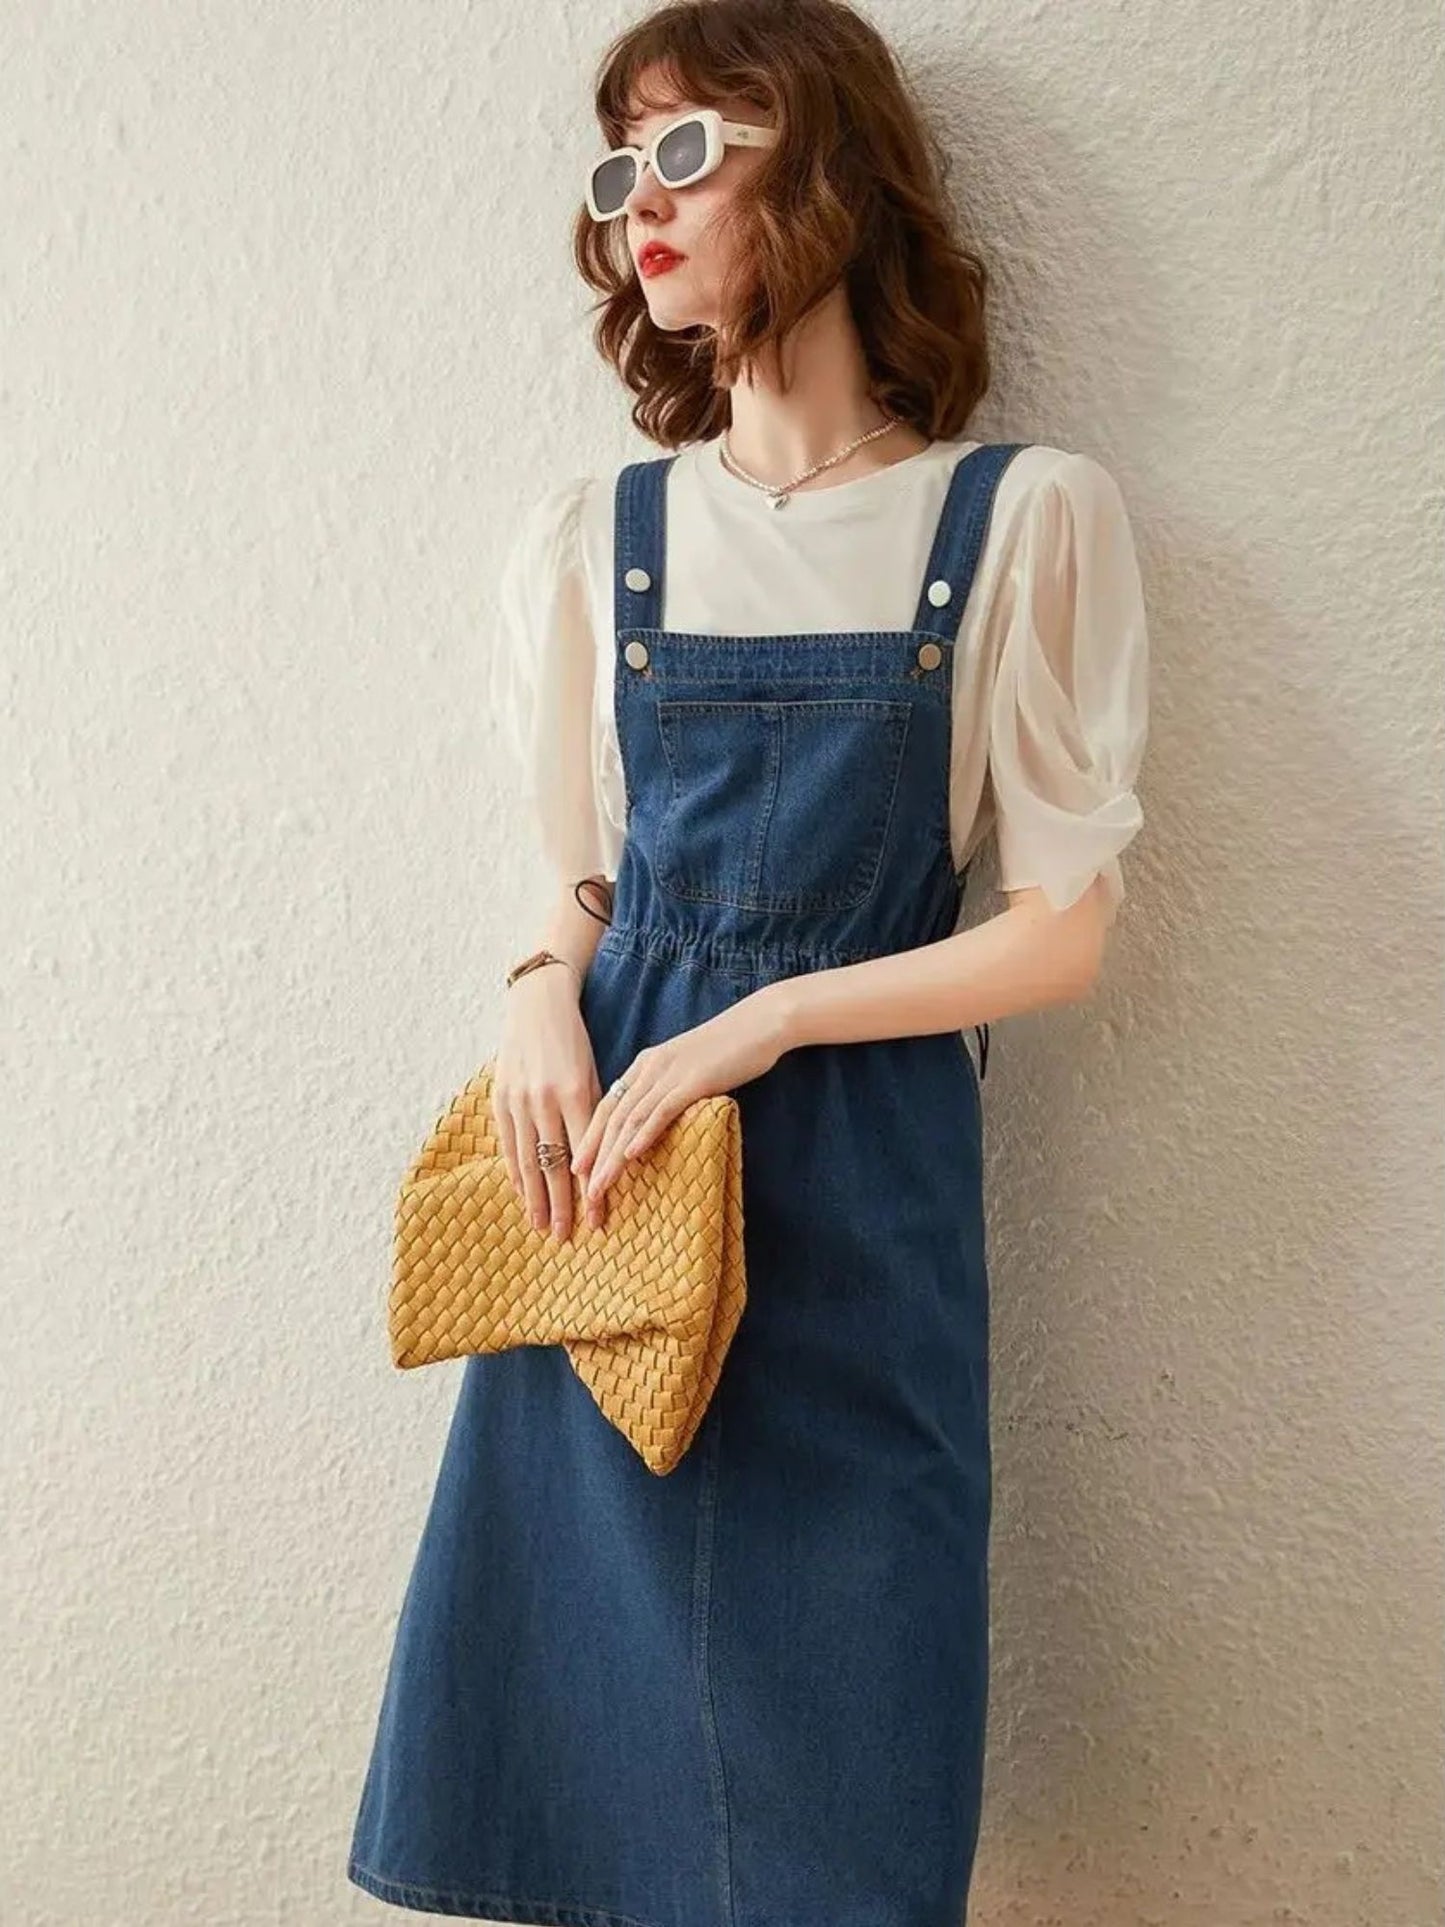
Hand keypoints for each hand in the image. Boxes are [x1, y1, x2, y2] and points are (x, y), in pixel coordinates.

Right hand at [493, 963, 597, 1242]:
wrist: (536, 1006)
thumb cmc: (574, 1042)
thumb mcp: (592, 1074)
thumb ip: (593, 1115)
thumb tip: (602, 1161)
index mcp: (574, 1093)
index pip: (585, 1155)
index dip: (591, 1191)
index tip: (598, 1222)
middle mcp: (543, 1100)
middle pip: (554, 1165)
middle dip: (561, 1206)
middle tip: (567, 1238)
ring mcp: (517, 1101)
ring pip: (527, 1161)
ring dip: (535, 1199)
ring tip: (542, 1228)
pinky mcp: (499, 1099)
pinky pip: (508, 1146)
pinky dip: (515, 1174)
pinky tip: (522, 1196)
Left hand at [570, 990, 787, 1227]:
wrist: (760, 1023)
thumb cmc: (729, 1049)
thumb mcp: (688, 1068)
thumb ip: (668, 1089)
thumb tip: (656, 1120)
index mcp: (645, 1064)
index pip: (608, 1106)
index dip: (590, 1137)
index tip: (578, 1167)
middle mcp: (650, 1068)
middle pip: (612, 1116)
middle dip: (593, 1154)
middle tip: (580, 1187)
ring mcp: (670, 1073)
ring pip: (631, 1118)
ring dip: (612, 1155)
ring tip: (600, 1184)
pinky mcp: (693, 1080)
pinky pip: (662, 1110)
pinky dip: (644, 1133)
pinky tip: (632, 1155)